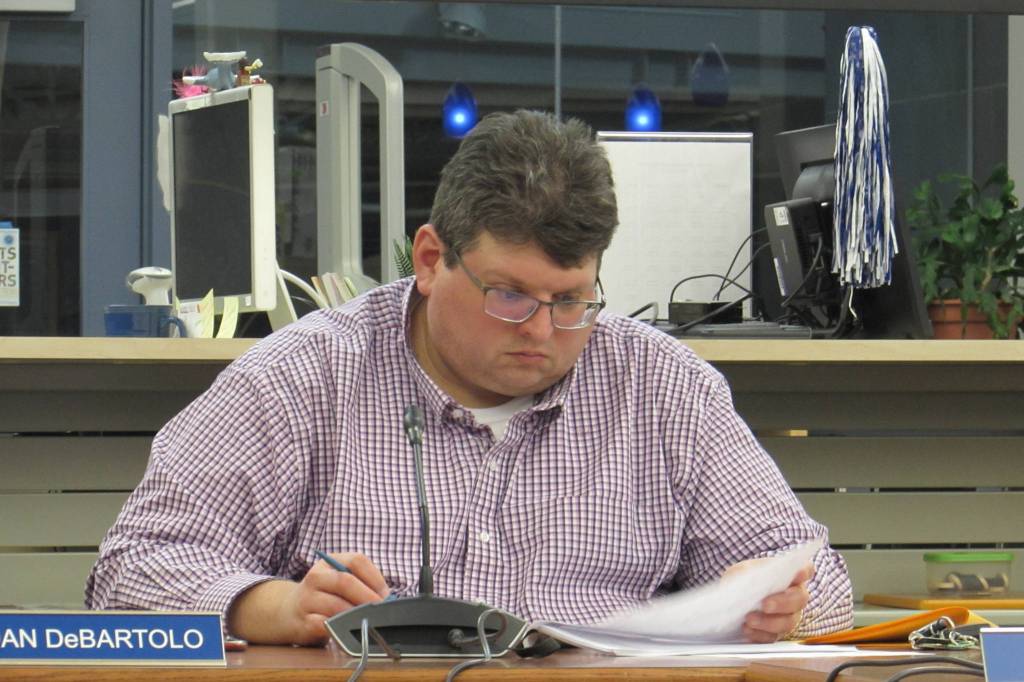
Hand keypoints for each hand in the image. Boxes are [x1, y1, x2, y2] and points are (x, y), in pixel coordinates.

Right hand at [227, 552, 390, 645]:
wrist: (288, 611)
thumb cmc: (324, 595)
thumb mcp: (339, 580)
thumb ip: (361, 584)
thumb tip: (387, 598)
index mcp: (330, 561)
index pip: (357, 560)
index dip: (375, 578)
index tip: (386, 594)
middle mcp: (316, 576)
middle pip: (346, 581)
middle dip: (368, 597)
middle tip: (380, 610)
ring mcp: (307, 599)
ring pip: (337, 605)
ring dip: (356, 614)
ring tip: (367, 620)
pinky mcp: (303, 622)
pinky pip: (325, 624)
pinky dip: (340, 628)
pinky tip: (348, 629)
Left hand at [723, 560, 812, 642]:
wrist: (727, 602)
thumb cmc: (740, 582)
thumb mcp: (742, 572)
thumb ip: (752, 573)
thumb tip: (757, 579)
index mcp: (788, 576)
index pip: (805, 570)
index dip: (805, 571)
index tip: (799, 573)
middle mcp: (793, 597)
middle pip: (799, 599)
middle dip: (782, 602)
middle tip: (765, 604)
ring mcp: (788, 617)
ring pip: (788, 622)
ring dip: (768, 622)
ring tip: (749, 619)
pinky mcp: (776, 633)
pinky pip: (773, 637)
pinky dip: (759, 634)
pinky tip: (748, 629)